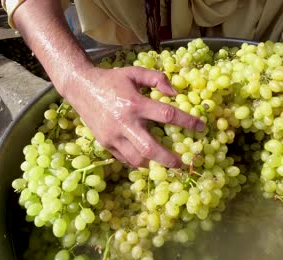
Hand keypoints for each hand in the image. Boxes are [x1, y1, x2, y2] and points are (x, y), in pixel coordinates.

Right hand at [65, 66, 204, 167]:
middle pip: (151, 148)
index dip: (188, 122)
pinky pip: (125, 160)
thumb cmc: (111, 80)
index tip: (201, 128)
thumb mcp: (134, 72)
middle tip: (183, 164)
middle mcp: (124, 123)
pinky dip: (138, 162)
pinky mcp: (105, 144)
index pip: (167, 115)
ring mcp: (113, 136)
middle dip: (170, 159)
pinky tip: (147, 159)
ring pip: (137, 159)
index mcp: (135, 104)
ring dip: (153, 164)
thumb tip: (175, 93)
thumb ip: (156, 79)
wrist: (80, 87)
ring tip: (165, 163)